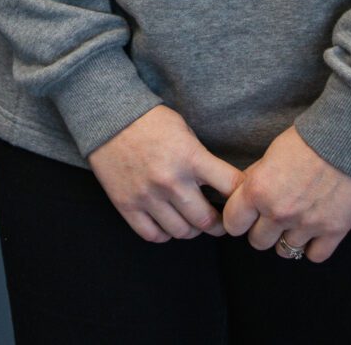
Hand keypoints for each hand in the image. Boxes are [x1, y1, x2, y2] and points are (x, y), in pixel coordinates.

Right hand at [86, 106, 244, 244]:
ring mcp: (147, 195)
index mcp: (190, 157)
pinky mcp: (127, 205)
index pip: (231, 187)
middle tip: (219, 222)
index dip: (242, 196)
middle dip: (219, 224)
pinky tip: (167, 222)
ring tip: (191, 221)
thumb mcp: (185, 131)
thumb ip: (202, 160)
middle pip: (207, 221)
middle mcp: (171, 181)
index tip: (241, 201)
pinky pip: (153, 235)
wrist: (108, 116)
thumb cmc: (151, 121)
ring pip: (182, 232)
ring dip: (192, 230)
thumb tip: (223, 187)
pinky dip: (164, 233)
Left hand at [219, 127, 350, 262]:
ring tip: (296, 223)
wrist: (345, 137)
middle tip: (273, 218)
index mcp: (258, 190)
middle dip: (263, 231)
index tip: (246, 217)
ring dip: (288, 238)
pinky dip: (313, 247)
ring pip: (285, 251)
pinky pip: (314, 255)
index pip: (233, 224)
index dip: (238, 220)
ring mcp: (306, 224)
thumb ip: (254, 180)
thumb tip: (242, 197)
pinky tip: (314, 232)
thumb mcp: (269, 155)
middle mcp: (279, 212)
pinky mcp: (333, 230)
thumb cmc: (305, 141)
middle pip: (258, 242)